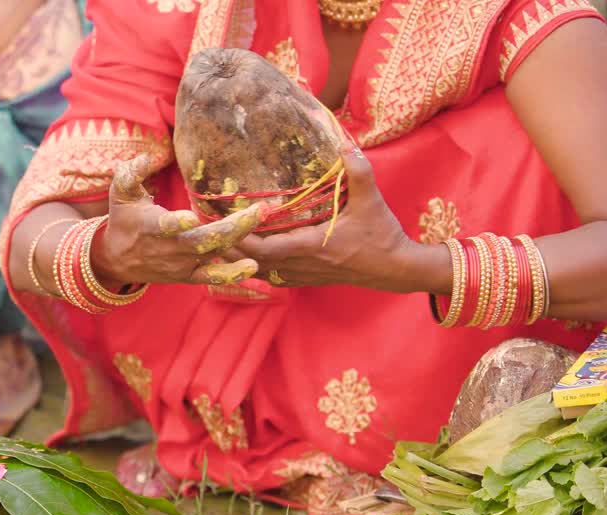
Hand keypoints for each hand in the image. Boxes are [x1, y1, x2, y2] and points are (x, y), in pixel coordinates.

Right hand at [90, 154, 263, 286]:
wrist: (116, 261)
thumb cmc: (123, 220)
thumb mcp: (120, 192)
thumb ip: (132, 172)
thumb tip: (150, 156)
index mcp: (149, 227)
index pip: (163, 227)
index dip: (177, 223)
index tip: (192, 216)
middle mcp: (168, 248)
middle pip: (202, 240)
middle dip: (232, 227)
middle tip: (258, 209)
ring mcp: (180, 264)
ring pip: (213, 254)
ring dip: (240, 240)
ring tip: (261, 220)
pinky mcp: (187, 275)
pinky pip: (211, 277)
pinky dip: (231, 275)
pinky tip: (252, 266)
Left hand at [228, 146, 447, 293]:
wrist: (394, 268)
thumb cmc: (381, 235)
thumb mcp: (372, 200)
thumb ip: (358, 172)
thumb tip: (345, 144)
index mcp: (311, 246)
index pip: (264, 248)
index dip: (243, 237)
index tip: (227, 219)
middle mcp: (301, 265)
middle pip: (253, 261)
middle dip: (230, 246)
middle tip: (212, 227)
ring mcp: (302, 275)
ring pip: (259, 271)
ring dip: (240, 257)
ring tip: (221, 238)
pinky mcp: (306, 279)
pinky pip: (271, 276)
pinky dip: (256, 266)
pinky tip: (247, 253)